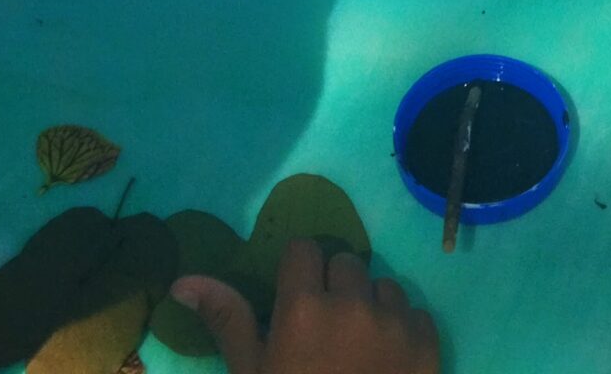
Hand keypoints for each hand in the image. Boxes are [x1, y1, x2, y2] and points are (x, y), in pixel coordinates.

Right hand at [170, 240, 439, 373]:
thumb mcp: (251, 373)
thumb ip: (227, 320)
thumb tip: (183, 282)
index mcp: (303, 307)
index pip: (304, 249)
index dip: (298, 272)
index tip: (294, 298)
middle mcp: (352, 303)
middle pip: (346, 263)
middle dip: (334, 287)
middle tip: (325, 329)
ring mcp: (395, 322)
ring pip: (383, 286)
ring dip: (371, 306)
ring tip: (358, 347)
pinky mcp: (427, 343)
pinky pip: (416, 313)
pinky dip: (403, 330)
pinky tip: (388, 360)